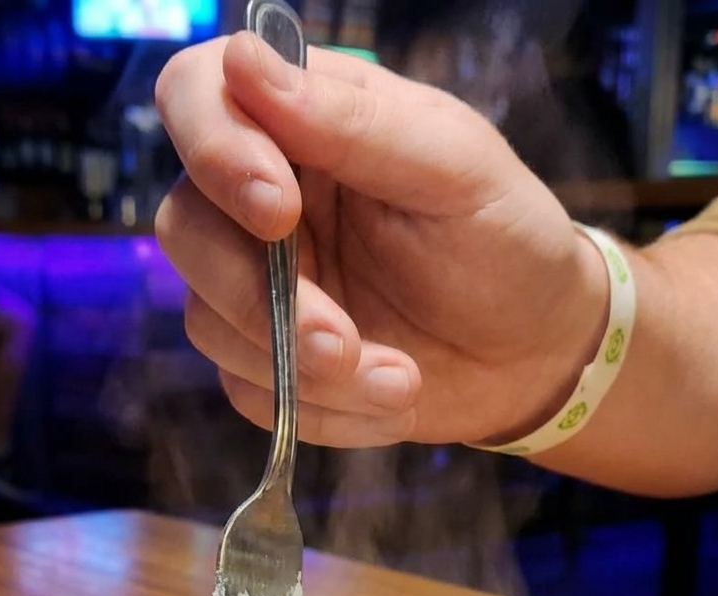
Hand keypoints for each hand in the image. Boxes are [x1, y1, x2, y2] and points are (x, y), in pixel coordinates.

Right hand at [155, 33, 607, 447]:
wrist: (531, 354)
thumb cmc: (506, 241)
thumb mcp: (455, 170)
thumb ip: (355, 124)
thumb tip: (244, 60)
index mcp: (301, 125)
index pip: (196, 97)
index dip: (214, 150)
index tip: (279, 212)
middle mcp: (264, 201)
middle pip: (186, 231)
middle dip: (261, 300)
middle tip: (344, 344)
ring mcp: (259, 287)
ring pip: (211, 325)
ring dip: (304, 371)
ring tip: (403, 383)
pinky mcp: (269, 363)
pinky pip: (250, 394)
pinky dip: (322, 413)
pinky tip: (389, 404)